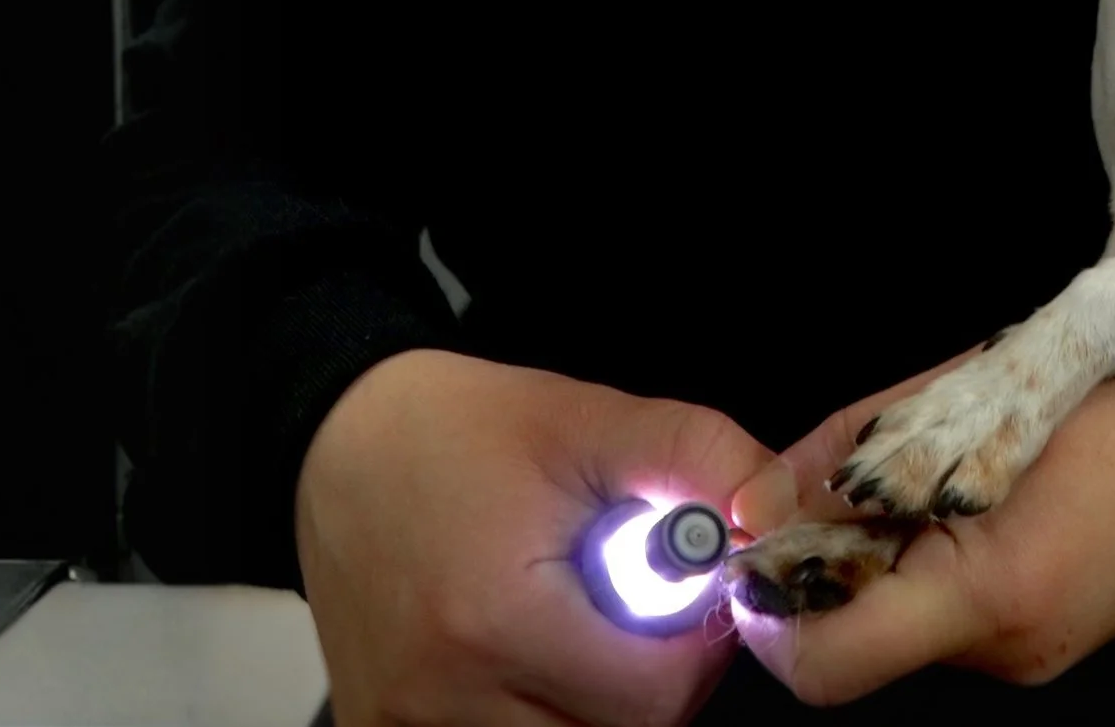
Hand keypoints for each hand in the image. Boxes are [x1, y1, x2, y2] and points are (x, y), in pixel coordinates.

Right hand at [294, 349, 784, 726]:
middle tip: (634, 610)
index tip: (685, 594)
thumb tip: (775, 511)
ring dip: (591, 704)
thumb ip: (699, 458)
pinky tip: (533, 654)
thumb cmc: (464, 429)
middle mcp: (440, 696)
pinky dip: (535, 713)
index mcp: (495, 619)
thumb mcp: (594, 417)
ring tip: (579, 627)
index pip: (653, 697)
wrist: (339, 440)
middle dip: (647, 682)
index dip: (694, 647)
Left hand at [728, 341, 1114, 705]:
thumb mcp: (983, 387)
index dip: (766, 606)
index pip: (820, 664)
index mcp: (995, 590)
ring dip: (894, 549)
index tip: (763, 538)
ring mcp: (1040, 652)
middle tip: (862, 474)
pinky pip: (959, 609)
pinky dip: (945, 553)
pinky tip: (991, 485)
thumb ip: (858, 447)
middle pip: (859, 635)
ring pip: (907, 618)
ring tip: (953, 462)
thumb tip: (758, 497)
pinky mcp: (1057, 638)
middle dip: (836, 558)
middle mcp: (1012, 648)